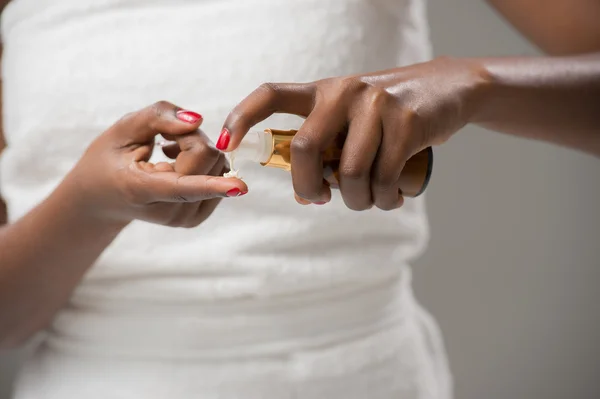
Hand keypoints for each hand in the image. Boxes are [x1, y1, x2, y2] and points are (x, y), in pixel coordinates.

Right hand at [65, 101, 247, 226]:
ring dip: (197, 150)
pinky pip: (219, 175)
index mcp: (141, 190)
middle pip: (207, 156)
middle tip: (165, 141)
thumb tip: (197, 120)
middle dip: (191, 138)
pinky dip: (202, 163)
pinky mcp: (196, 218)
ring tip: (167, 155)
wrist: (101, 199)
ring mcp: (183, 219)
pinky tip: (176, 166)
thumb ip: (158, 117)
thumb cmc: (111, 159)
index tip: (240, 187)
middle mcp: (167, 211)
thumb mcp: (122, 129)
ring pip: (218, 165)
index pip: (183, 186)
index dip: (213, 185)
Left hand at [220, 57, 486, 209]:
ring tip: (372, 201)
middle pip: (306, 150)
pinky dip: (385, 200)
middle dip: (308, 187)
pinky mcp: (406, 122)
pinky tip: (393, 197)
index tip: (225, 145)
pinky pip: (383, 178)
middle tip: (322, 200)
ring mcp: (376, 104)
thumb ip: (330, 145)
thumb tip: (309, 191)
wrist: (448, 88)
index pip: (272, 95)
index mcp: (323, 90)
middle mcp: (344, 91)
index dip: (242, 117)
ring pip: (350, 173)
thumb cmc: (390, 114)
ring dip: (359, 202)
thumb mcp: (353, 117)